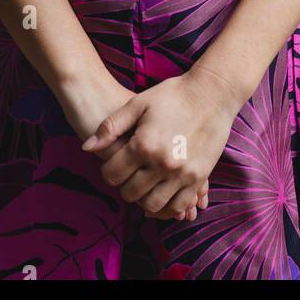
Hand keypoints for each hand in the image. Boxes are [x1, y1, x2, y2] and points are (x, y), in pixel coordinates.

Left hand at [80, 66, 240, 220]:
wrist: (212, 93)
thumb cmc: (173, 94)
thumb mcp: (138, 103)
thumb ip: (111, 127)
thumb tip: (87, 148)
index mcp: (144, 144)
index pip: (112, 174)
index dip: (108, 171)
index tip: (113, 164)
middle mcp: (162, 163)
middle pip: (130, 193)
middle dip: (124, 185)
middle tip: (128, 174)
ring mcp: (182, 173)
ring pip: (153, 205)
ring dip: (144, 199)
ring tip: (144, 184)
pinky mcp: (199, 177)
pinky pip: (179, 205)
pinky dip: (168, 206)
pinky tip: (162, 193)